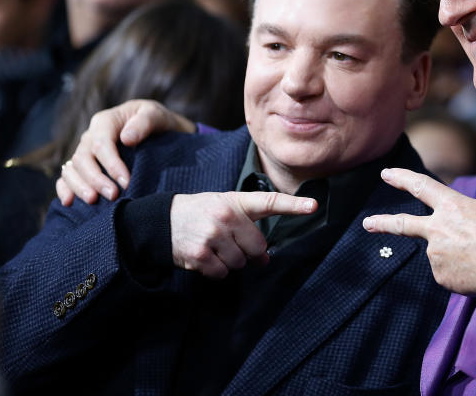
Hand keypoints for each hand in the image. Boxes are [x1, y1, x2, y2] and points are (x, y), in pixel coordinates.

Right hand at [56, 99, 196, 205]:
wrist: (161, 131)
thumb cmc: (158, 122)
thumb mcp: (156, 114)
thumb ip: (144, 122)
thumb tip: (126, 139)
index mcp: (106, 121)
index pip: (101, 144)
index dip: (111, 164)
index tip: (126, 182)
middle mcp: (90, 136)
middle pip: (83, 159)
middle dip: (96, 179)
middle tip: (113, 195)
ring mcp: (85, 152)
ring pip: (71, 169)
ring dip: (79, 187)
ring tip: (93, 201)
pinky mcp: (84, 166)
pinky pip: (66, 177)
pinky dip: (64, 189)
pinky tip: (69, 202)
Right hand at [171, 191, 316, 278]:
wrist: (161, 221)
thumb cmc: (202, 214)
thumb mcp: (226, 210)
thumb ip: (248, 228)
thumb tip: (265, 260)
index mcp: (236, 202)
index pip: (270, 201)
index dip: (293, 205)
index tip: (313, 206)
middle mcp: (226, 217)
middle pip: (257, 247)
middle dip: (248, 252)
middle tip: (231, 244)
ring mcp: (212, 236)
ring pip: (239, 263)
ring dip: (230, 262)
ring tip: (214, 248)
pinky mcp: (199, 254)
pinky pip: (221, 273)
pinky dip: (216, 271)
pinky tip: (204, 258)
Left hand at [362, 168, 475, 294]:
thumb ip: (474, 220)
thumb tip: (471, 235)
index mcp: (453, 205)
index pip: (422, 186)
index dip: (402, 178)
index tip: (387, 173)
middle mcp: (437, 228)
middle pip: (404, 224)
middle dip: (383, 223)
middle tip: (367, 223)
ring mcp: (436, 254)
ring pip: (443, 255)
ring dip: (459, 258)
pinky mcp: (441, 276)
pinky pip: (450, 274)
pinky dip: (462, 275)